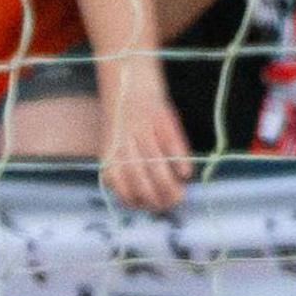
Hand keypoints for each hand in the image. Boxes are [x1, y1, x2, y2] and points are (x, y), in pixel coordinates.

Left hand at [99, 74, 191, 213]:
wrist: (129, 88)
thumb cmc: (123, 126)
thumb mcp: (114, 149)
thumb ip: (123, 173)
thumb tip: (142, 201)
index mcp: (110, 156)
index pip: (121, 187)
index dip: (137, 201)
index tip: (150, 207)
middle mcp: (125, 145)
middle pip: (140, 180)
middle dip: (157, 198)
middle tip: (171, 204)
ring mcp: (144, 132)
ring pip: (156, 166)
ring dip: (169, 185)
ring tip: (180, 195)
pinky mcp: (162, 120)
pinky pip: (172, 144)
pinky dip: (180, 161)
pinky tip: (185, 174)